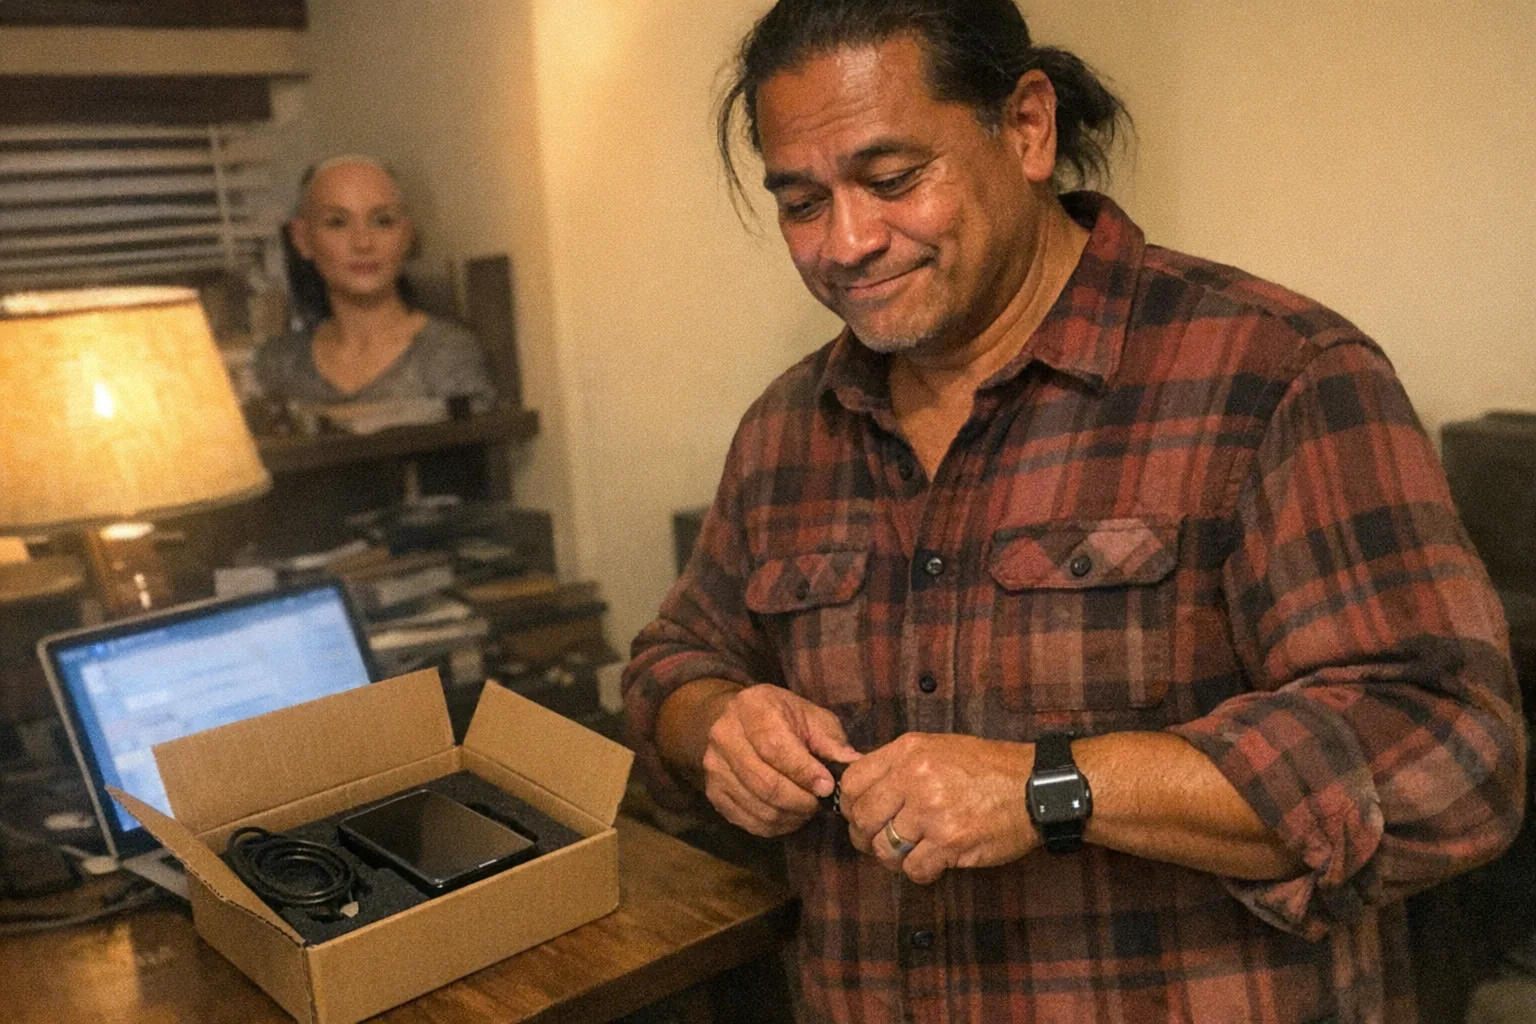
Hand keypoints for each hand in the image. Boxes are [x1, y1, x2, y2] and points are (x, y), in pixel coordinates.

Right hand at [698, 684, 860, 837]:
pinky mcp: (713, 792)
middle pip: (765, 782)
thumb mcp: (809, 716)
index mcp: (751, 708)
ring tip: (807, 808)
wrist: (735, 720)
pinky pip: (747, 821)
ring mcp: (714, 767)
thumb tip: (853, 764)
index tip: (827, 787)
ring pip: (758, 806)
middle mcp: (725, 736)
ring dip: (790, 815)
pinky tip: (789, 815)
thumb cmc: (781, 717)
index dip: (803, 772)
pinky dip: (774, 826)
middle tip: (819, 803)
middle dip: (800, 800)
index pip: (775, 748)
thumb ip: (830, 739)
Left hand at [838, 733, 1037, 883]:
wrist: (1036, 787)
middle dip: (867, 836)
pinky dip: (921, 871)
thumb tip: (862, 788)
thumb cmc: (988, 768)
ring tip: (912, 852)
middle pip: (863, 818)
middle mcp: (915, 777)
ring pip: (885, 848)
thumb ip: (898, 764)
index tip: (862, 814)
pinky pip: (914, 869)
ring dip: (894, 857)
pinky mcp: (950, 842)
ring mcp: (932, 811)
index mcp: (908, 751)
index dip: (851, 804)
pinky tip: (935, 861)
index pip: (852, 781)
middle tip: (882, 841)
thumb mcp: (938, 748)